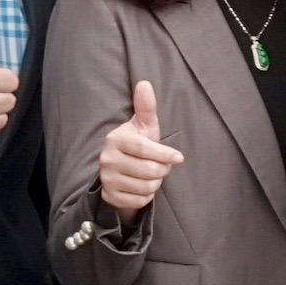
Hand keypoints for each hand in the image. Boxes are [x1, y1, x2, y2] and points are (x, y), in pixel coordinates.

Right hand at [93, 77, 184, 216]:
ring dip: (156, 183)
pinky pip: (139, 201)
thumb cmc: (137, 144)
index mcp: (116, 140)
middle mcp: (107, 159)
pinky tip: (142, 186)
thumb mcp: (144, 126)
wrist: (118, 169)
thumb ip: (146, 107)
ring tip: (150, 174)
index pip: (145, 149)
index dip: (164, 154)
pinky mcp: (109, 195)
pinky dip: (147, 196)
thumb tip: (145, 83)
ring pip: (146, 187)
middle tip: (162, 166)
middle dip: (163, 170)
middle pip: (149, 170)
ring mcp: (106, 179)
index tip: (179, 157)